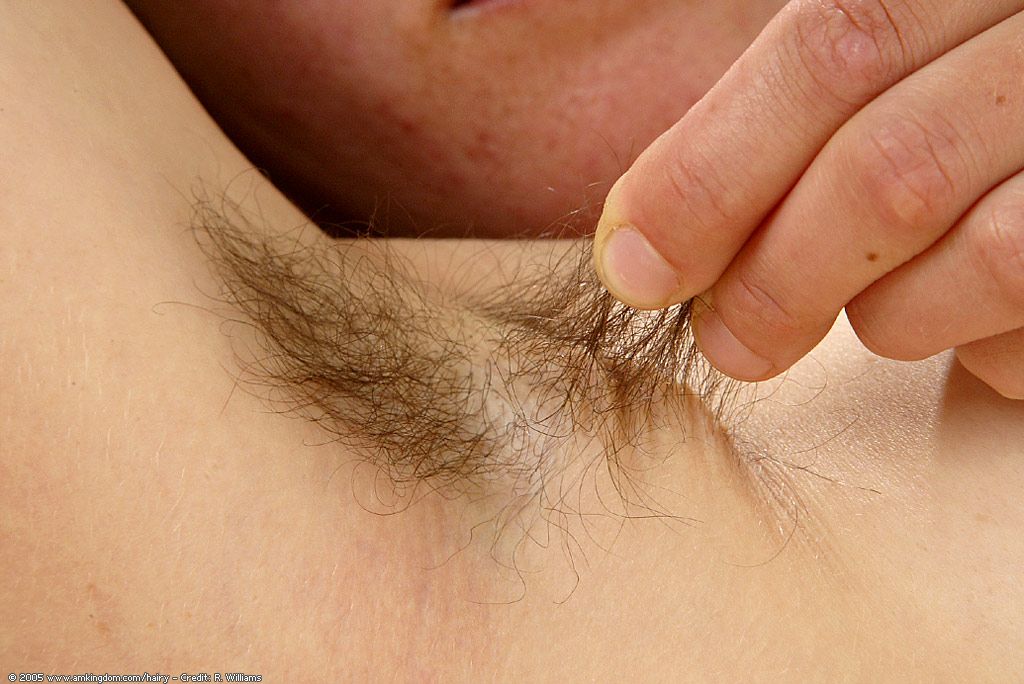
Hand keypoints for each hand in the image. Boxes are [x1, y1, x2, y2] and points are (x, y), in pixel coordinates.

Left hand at [593, 1, 1023, 398]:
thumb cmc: (980, 133)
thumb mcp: (896, 84)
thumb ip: (790, 124)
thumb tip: (640, 242)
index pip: (832, 43)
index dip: (711, 166)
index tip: (635, 261)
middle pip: (886, 159)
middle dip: (774, 273)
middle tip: (725, 341)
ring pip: (975, 252)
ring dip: (884, 312)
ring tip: (876, 313)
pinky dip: (976, 345)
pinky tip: (970, 324)